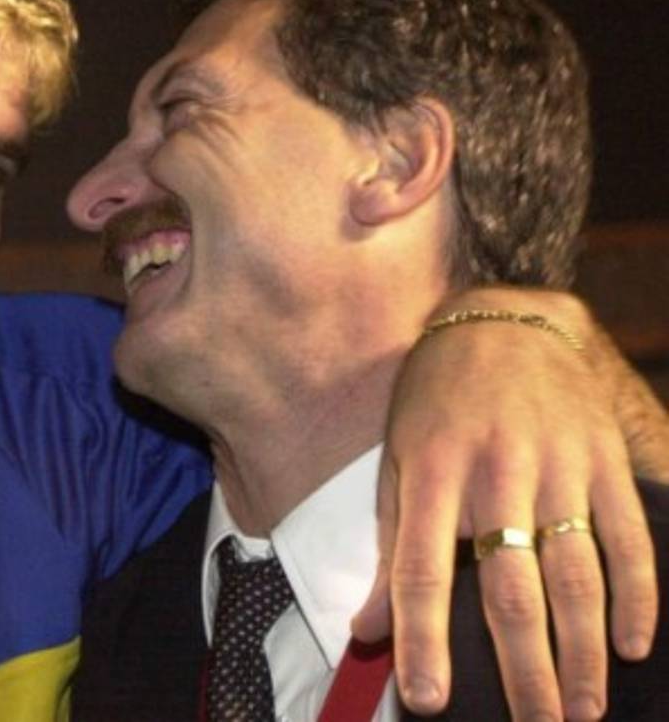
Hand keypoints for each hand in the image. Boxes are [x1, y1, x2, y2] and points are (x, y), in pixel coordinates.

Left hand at [352, 287, 659, 720]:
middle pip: (512, 590)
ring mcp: (558, 466)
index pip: (421, 570)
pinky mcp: (603, 460)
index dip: (422, 638)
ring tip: (582, 708)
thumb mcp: (396, 460)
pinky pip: (628, 538)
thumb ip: (388, 545)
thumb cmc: (434, 400)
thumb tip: (368, 630)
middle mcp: (494, 473)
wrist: (503, 321)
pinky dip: (637, 596)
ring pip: (576, 576)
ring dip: (584, 652)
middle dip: (524, 671)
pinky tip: (633, 644)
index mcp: (430, 473)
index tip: (428, 699)